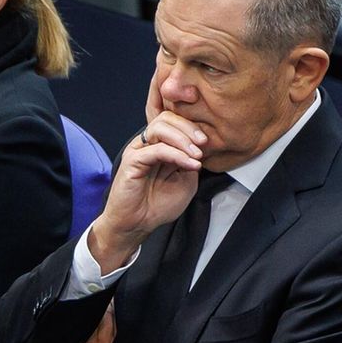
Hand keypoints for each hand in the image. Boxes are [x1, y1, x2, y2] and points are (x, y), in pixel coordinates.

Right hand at [88, 110, 206, 273]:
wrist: (138, 224)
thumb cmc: (158, 205)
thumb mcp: (186, 182)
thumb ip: (191, 162)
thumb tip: (200, 148)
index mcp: (160, 145)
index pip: (175, 122)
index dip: (192, 126)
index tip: (209, 142)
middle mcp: (147, 144)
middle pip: (167, 118)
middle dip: (189, 127)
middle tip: (204, 143)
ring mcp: (138, 150)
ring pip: (160, 127)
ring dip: (183, 139)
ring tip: (197, 155)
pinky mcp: (132, 161)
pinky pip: (157, 149)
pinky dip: (177, 154)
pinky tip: (191, 164)